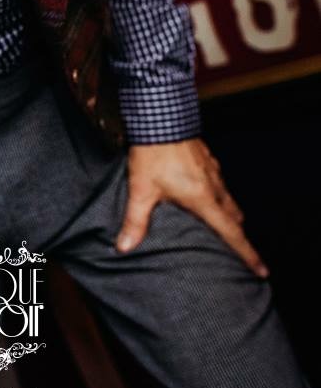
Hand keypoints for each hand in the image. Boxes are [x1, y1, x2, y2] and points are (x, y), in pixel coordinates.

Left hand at [115, 138, 268, 277]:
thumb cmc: (153, 152)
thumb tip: (125, 246)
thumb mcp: (142, 189)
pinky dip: (218, 195)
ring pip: (228, 199)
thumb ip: (136, 220)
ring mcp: (212, 170)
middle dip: (237, 235)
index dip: (247, 254)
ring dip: (228, 214)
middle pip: (234, 217)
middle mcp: (214, 186)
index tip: (262, 270)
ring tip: (222, 225)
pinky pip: (219, 183)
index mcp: (203, 199)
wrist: (161, 117)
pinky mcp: (207, 158)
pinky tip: (206, 194)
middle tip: (238, 251)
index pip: (231, 233)